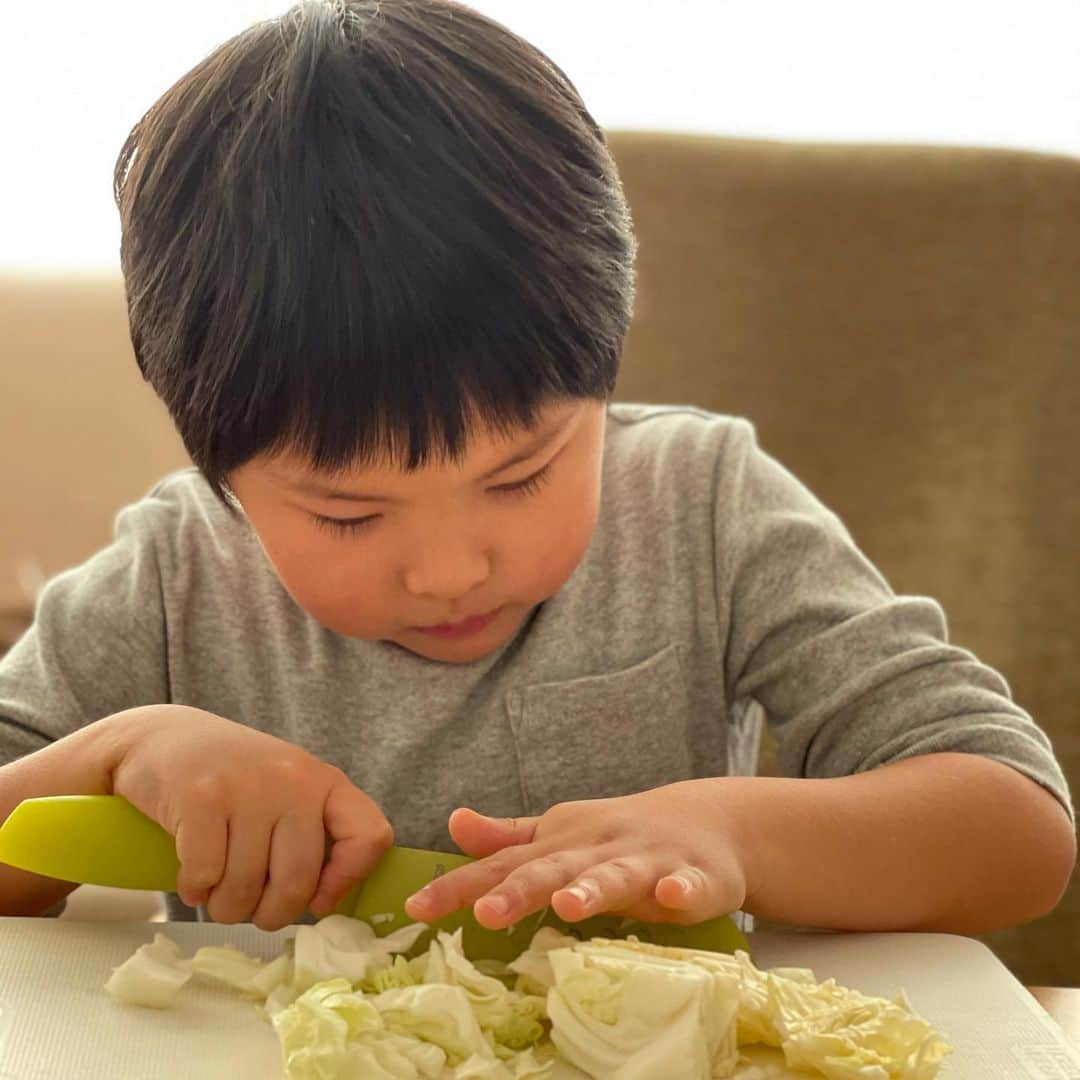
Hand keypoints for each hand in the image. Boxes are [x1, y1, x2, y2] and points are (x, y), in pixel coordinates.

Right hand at [106, 705, 391, 930]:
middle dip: (269, 915)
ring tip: (217, 891)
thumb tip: (324, 904)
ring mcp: (247, 786)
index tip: (317, 900)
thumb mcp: (288, 793)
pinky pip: (205, 875)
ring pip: (245, 888)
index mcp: (324, 781)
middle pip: (297, 882)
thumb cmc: (233, 779)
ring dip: (226, 907)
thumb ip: (312, 835)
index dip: (347, 881)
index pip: (370, 836)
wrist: (164, 737)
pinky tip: (193, 879)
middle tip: (249, 907)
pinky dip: (194, 891)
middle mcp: (293, 779)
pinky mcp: (200, 796)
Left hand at [403, 782, 747, 928]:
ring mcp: (647, 860)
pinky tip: (672, 896)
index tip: (416, 908)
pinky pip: (688, 885)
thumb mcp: (560, 834)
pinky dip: (681, 889)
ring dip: (594, 887)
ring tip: (569, 904)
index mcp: (562, 842)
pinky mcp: (694, 876)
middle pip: (554, 870)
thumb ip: (507, 838)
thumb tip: (453, 822)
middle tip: (487, 913)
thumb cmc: (618, 837)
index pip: (504, 865)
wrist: (706, 820)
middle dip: (521, 890)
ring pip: (618, 874)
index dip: (461, 886)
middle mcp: (598, 848)